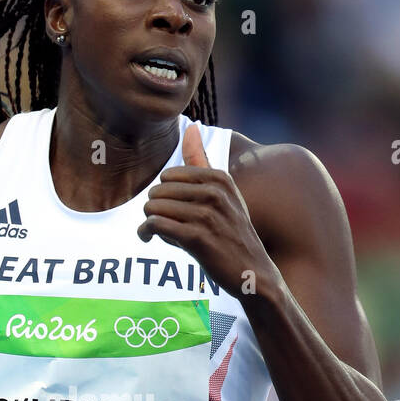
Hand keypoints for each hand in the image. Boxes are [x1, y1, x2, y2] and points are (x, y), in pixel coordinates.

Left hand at [139, 125, 277, 299]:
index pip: (169, 176)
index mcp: (219, 178)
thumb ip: (202, 161)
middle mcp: (214, 192)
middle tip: (167, 225)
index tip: (173, 210)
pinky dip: (146, 232)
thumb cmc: (232, 233)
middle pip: (157, 192)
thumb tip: (190, 128)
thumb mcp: (223, 193)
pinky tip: (149, 238)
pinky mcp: (197, 238)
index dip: (165, 194)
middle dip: (155, 209)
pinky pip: (155, 224)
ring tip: (160, 233)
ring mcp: (206, 215)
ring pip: (153, 208)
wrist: (253, 273)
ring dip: (150, 222)